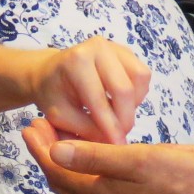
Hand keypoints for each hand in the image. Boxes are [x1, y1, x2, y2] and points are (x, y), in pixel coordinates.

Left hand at [22, 119, 193, 193]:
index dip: (40, 146)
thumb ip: (94, 157)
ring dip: (63, 174)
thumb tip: (55, 152)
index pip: (57, 169)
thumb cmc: (186, 183)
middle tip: (40, 133)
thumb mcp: (138, 160)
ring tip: (58, 152)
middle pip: (63, 185)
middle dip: (47, 157)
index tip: (32, 125)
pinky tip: (84, 193)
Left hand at [30, 37, 149, 143]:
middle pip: (125, 89)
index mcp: (76, 61)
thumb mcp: (61, 117)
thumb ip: (87, 130)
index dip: (110, 127)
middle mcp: (97, 46)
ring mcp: (114, 46)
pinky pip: (143, 75)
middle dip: (125, 118)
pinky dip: (137, 94)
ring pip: (140, 79)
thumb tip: (114, 144)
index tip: (117, 148)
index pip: (99, 99)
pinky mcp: (126, 51)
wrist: (51, 72)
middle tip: (120, 137)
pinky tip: (121, 104)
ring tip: (117, 117)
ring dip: (134, 104)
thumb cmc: (54, 95)